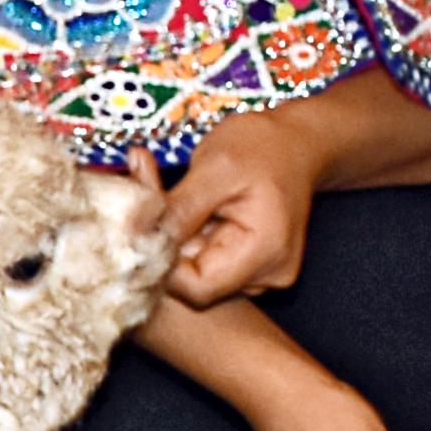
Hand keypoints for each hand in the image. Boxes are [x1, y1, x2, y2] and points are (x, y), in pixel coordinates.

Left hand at [156, 69, 430, 305]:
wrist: (298, 141)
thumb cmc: (264, 147)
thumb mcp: (215, 168)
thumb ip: (177, 208)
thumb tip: (133, 235)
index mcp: (265, 254)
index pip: (195, 289)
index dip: (163, 262)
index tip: (146, 225)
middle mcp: (268, 276)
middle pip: (195, 283)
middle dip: (169, 244)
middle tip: (158, 198)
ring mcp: (261, 274)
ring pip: (198, 272)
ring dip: (180, 239)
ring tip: (186, 198)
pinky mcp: (250, 266)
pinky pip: (208, 262)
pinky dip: (192, 237)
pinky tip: (196, 210)